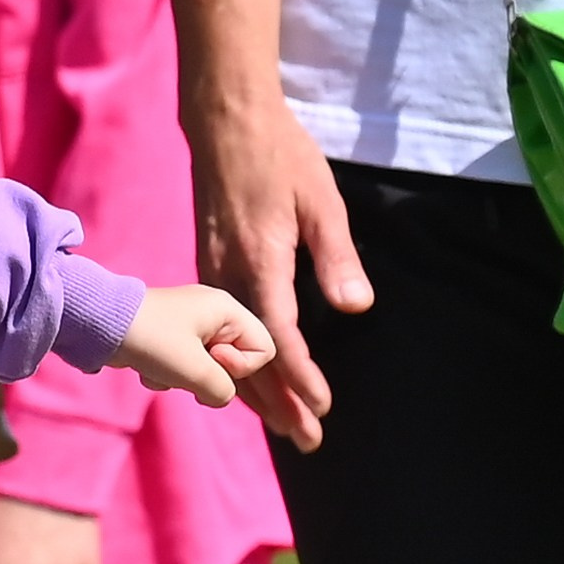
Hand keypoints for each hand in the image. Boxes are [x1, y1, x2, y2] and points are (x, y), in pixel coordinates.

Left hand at [114, 282, 275, 405]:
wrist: (96, 325)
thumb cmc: (151, 341)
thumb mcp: (195, 372)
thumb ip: (222, 390)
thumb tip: (218, 396)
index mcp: (227, 309)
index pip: (263, 348)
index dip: (241, 366)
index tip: (210, 358)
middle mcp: (212, 313)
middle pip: (233, 362)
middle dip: (207, 375)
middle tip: (184, 366)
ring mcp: (189, 325)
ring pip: (206, 369)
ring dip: (182, 378)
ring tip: (161, 366)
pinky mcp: (167, 338)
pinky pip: (182, 367)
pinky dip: (165, 373)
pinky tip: (146, 367)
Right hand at [186, 101, 371, 450]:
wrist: (224, 123)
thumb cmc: (280, 156)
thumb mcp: (321, 201)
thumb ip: (337, 257)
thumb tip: (357, 307)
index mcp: (259, 259)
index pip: (279, 335)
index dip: (300, 376)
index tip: (321, 406)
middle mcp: (226, 274)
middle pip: (248, 356)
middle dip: (278, 403)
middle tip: (308, 440)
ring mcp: (211, 272)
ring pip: (227, 349)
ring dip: (256, 392)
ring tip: (283, 425)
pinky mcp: (207, 267)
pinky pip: (218, 332)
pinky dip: (235, 364)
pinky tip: (250, 381)